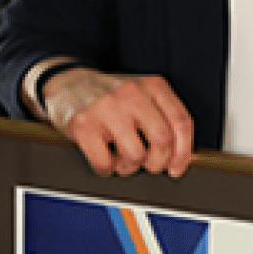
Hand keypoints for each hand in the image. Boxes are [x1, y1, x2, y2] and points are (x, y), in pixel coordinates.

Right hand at [39, 67, 195, 177]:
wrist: (67, 84)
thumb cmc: (110, 97)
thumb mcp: (143, 97)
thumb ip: (165, 119)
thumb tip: (185, 157)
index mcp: (153, 85)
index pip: (181, 122)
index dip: (183, 152)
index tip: (177, 167)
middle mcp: (132, 93)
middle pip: (162, 140)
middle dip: (158, 162)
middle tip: (150, 165)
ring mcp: (106, 107)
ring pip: (136, 154)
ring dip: (131, 167)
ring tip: (123, 160)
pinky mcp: (83, 124)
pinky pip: (104, 162)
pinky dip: (107, 169)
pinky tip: (106, 159)